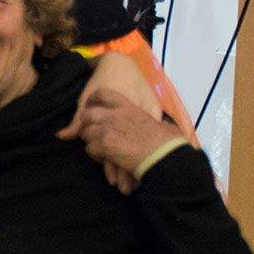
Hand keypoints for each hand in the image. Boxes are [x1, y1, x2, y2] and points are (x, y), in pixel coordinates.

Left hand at [59, 86, 183, 187]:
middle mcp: (115, 115)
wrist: (165, 157)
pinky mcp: (105, 145)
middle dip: (86, 124)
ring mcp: (108, 129)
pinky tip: (105, 158)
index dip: (94, 99)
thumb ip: (156, 121)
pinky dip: (95, 155)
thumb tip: (163, 125)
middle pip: (87, 114)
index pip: (104, 94)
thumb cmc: (168, 142)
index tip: (91, 105)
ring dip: (91, 141)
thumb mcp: (163, 124)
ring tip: (100, 149)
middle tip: (92, 132)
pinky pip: (89, 148)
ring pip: (85, 132)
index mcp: (129, 108)